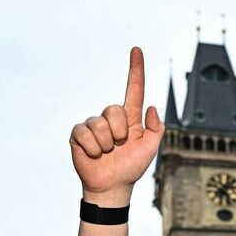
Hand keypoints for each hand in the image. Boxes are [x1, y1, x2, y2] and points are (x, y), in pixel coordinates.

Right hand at [69, 47, 163, 206]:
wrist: (112, 186)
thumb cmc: (131, 167)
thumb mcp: (150, 149)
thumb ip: (156, 129)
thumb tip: (152, 106)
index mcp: (130, 118)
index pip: (134, 89)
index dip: (136, 69)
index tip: (137, 50)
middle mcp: (111, 117)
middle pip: (114, 109)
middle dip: (119, 132)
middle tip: (119, 146)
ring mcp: (93, 124)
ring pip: (99, 124)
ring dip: (106, 144)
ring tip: (107, 153)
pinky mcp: (78, 134)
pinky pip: (84, 133)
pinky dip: (92, 148)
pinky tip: (94, 155)